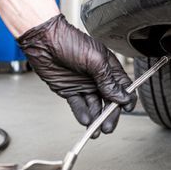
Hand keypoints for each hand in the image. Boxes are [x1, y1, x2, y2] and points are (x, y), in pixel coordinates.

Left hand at [18, 14, 136, 137]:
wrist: (44, 40)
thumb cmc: (70, 41)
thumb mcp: (95, 60)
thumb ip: (108, 80)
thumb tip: (122, 96)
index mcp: (108, 67)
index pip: (123, 86)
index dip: (126, 99)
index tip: (127, 109)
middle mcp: (97, 77)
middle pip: (109, 101)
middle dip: (110, 115)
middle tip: (108, 126)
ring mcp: (83, 85)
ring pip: (94, 106)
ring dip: (96, 118)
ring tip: (95, 129)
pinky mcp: (69, 90)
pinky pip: (78, 105)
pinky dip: (82, 113)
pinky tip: (85, 120)